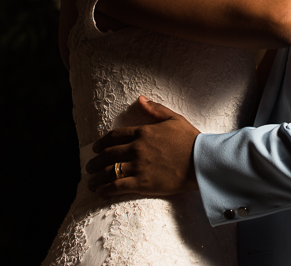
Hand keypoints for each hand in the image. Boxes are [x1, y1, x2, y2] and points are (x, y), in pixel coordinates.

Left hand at [85, 96, 200, 196]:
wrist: (201, 161)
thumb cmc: (191, 139)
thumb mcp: (174, 118)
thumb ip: (155, 109)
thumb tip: (140, 98)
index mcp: (143, 132)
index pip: (115, 136)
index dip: (102, 142)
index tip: (96, 148)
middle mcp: (137, 148)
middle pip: (108, 154)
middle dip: (95, 161)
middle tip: (89, 166)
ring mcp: (138, 166)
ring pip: (110, 171)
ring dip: (97, 177)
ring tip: (90, 181)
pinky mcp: (142, 183)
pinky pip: (118, 186)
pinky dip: (106, 189)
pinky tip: (100, 192)